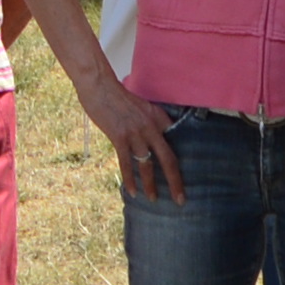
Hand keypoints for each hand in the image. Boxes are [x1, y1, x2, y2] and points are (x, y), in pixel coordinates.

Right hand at [69, 61, 176, 202]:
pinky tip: (133, 191)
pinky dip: (130, 179)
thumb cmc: (116, 96)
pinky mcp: (120, 137)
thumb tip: (151, 139)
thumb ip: (148, 122)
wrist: (99, 85)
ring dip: (151, 185)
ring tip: (154, 199)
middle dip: (175, 181)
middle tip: (180, 199)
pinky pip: (127, 163)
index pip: (176, 142)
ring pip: (148, 165)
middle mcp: (151, 127)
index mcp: (158, 117)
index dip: (181, 159)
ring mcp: (136, 133)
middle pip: (168, 159)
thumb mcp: (140, 106)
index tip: (185, 175)